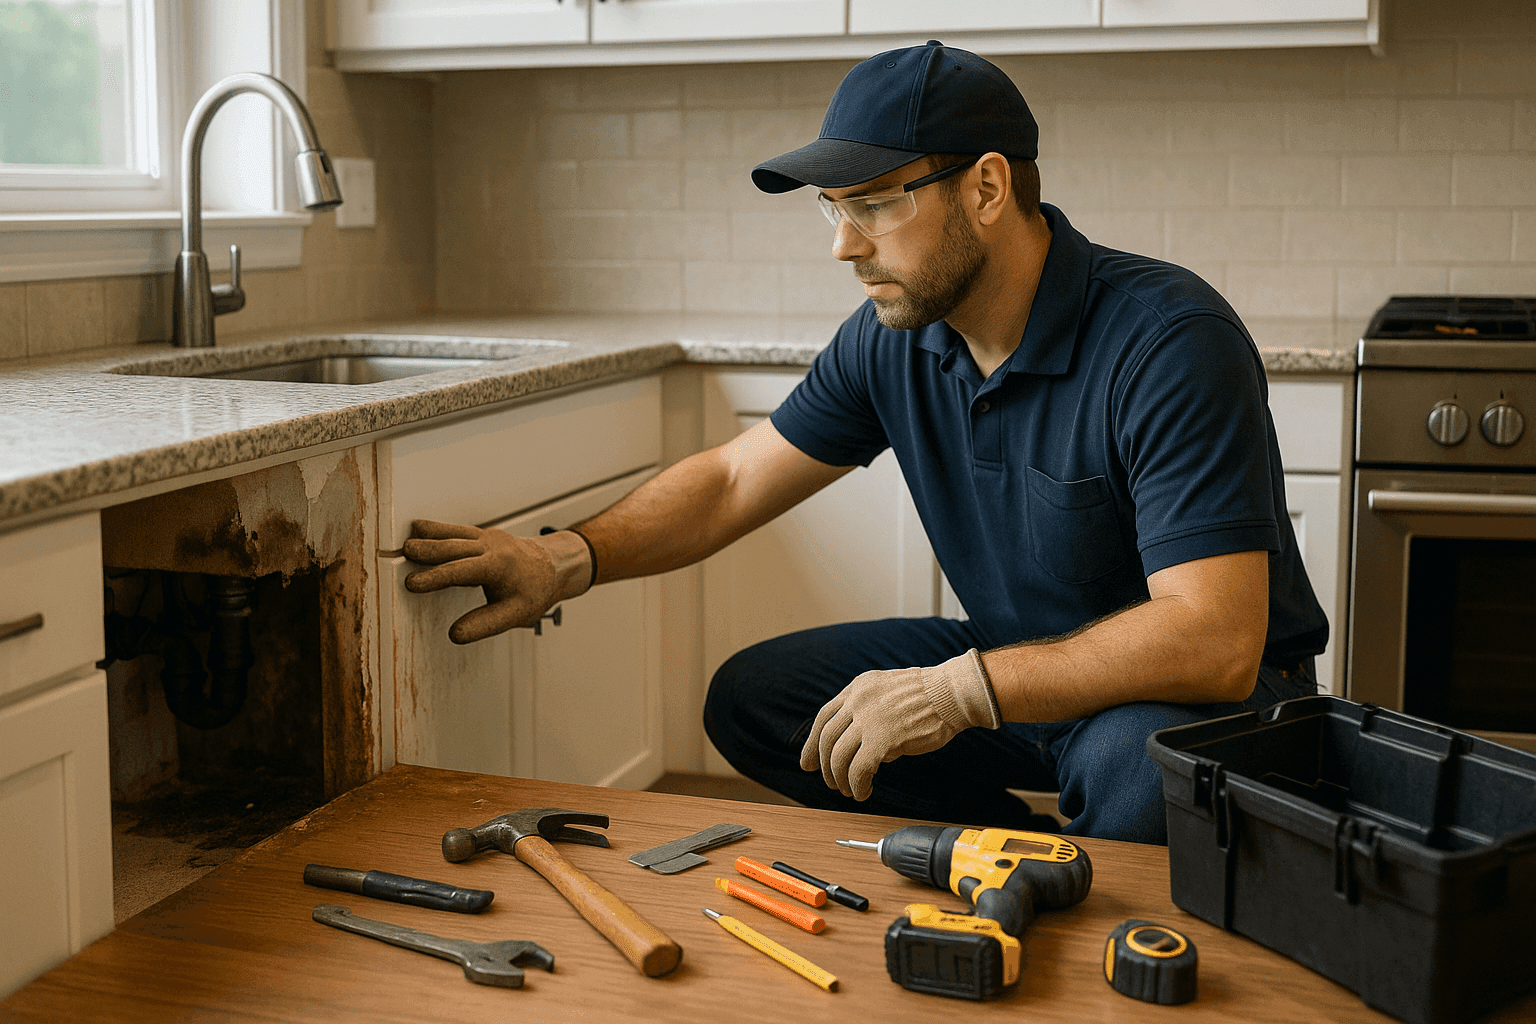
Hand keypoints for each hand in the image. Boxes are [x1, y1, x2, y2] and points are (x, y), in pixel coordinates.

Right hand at [402, 520, 590, 643]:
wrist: (554, 566)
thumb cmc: (535, 591)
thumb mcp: (515, 614)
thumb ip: (485, 625)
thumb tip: (455, 634)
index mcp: (499, 566)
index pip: (462, 571)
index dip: (436, 577)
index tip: (413, 583)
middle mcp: (493, 547)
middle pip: (454, 547)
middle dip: (428, 550)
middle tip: (403, 553)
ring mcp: (488, 538)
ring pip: (454, 534)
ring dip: (430, 536)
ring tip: (407, 541)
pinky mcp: (484, 535)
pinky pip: (458, 531)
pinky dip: (439, 530)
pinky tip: (421, 529)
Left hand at [799, 649, 1000, 800]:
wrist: (953, 694)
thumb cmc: (930, 696)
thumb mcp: (888, 692)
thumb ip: (868, 713)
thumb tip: (859, 746)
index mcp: (859, 687)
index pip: (824, 716)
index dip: (812, 743)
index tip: (808, 763)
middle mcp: (858, 700)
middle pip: (826, 738)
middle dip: (823, 765)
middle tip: (828, 782)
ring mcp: (869, 719)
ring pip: (839, 756)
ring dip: (840, 779)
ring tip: (848, 790)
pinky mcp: (882, 739)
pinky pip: (858, 770)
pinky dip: (857, 785)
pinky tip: (863, 792)